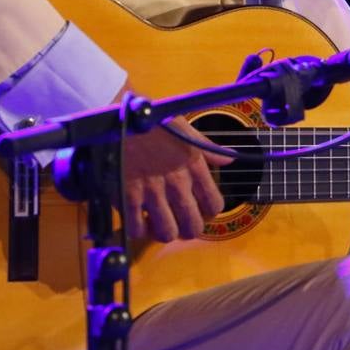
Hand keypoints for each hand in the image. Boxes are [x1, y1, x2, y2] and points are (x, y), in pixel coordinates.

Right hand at [119, 110, 232, 242]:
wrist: (119, 116)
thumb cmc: (154, 122)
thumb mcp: (185, 129)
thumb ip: (208, 148)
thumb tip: (230, 159)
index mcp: (194, 166)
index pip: (214, 204)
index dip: (207, 211)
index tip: (198, 207)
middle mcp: (177, 182)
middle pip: (193, 226)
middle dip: (187, 229)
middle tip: (178, 221)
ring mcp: (152, 191)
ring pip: (167, 233)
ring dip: (163, 232)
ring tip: (157, 222)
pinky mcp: (128, 195)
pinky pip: (136, 228)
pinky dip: (138, 229)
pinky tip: (137, 219)